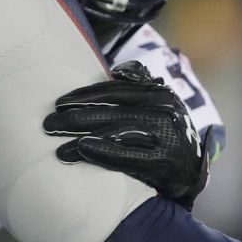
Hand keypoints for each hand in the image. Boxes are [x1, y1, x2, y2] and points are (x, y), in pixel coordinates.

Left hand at [43, 62, 210, 205]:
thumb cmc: (168, 136)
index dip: (84, 95)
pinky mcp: (163, 162)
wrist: (193, 173)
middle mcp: (164, 112)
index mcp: (160, 94)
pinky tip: (82, 150)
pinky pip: (126, 156)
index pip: (115, 90)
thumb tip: (119, 69)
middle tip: (48, 124)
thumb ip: (142, 85)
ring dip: (81, 138)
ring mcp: (165, 137)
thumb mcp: (163, 106)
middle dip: (75, 117)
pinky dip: (102, 152)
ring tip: (57, 147)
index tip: (60, 103)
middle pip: (110, 111)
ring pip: (114, 132)